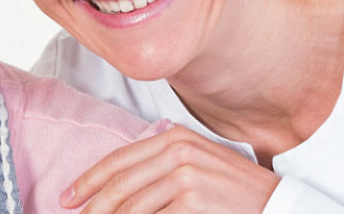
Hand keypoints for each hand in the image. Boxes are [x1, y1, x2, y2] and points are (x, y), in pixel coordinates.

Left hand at [63, 126, 278, 212]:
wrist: (275, 202)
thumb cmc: (234, 189)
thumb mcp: (198, 163)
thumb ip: (161, 165)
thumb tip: (117, 190)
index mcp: (175, 137)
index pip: (119, 159)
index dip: (88, 180)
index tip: (68, 198)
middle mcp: (178, 151)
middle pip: (119, 184)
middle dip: (92, 206)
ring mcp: (185, 175)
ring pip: (131, 206)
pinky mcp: (192, 200)